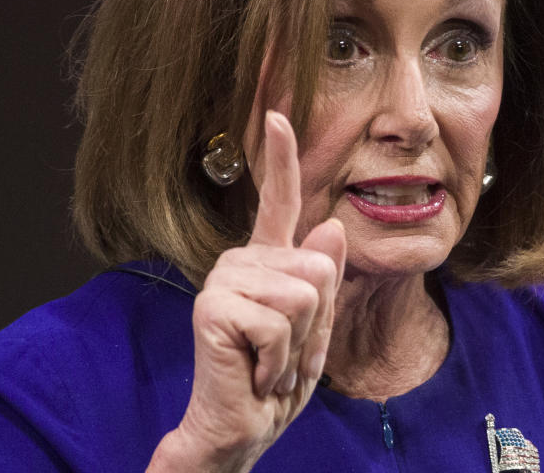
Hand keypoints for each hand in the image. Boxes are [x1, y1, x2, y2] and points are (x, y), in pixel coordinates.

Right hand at [148, 111, 345, 471]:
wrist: (242, 428)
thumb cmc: (277, 380)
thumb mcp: (317, 329)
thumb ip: (325, 281)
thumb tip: (329, 227)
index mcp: (267, 261)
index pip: (278, 202)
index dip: (281, 159)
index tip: (278, 115)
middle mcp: (241, 261)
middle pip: (319, 268)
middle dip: (316, 324)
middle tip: (283, 353)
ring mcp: (224, 279)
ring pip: (306, 294)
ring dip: (298, 345)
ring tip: (268, 362)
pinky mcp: (214, 305)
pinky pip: (282, 322)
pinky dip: (279, 360)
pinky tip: (254, 372)